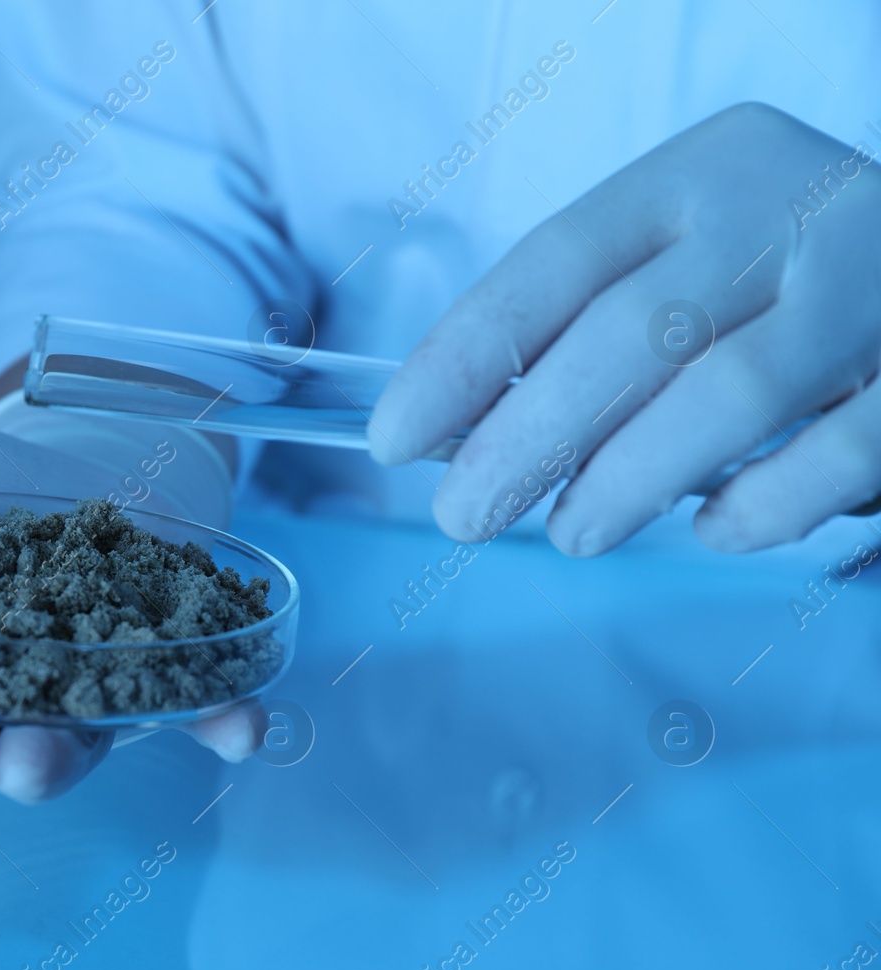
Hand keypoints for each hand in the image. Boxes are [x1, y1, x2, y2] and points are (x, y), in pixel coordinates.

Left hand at [371, 102, 880, 554]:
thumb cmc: (776, 272)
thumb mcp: (683, 254)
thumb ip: (590, 324)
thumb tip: (465, 435)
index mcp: (695, 176)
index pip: (553, 264)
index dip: (464, 357)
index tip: (396, 437)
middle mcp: (783, 214)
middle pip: (629, 333)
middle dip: (527, 438)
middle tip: (464, 514)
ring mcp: (866, 286)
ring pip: (728, 393)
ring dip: (629, 479)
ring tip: (572, 533)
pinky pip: (840, 452)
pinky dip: (765, 504)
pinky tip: (715, 528)